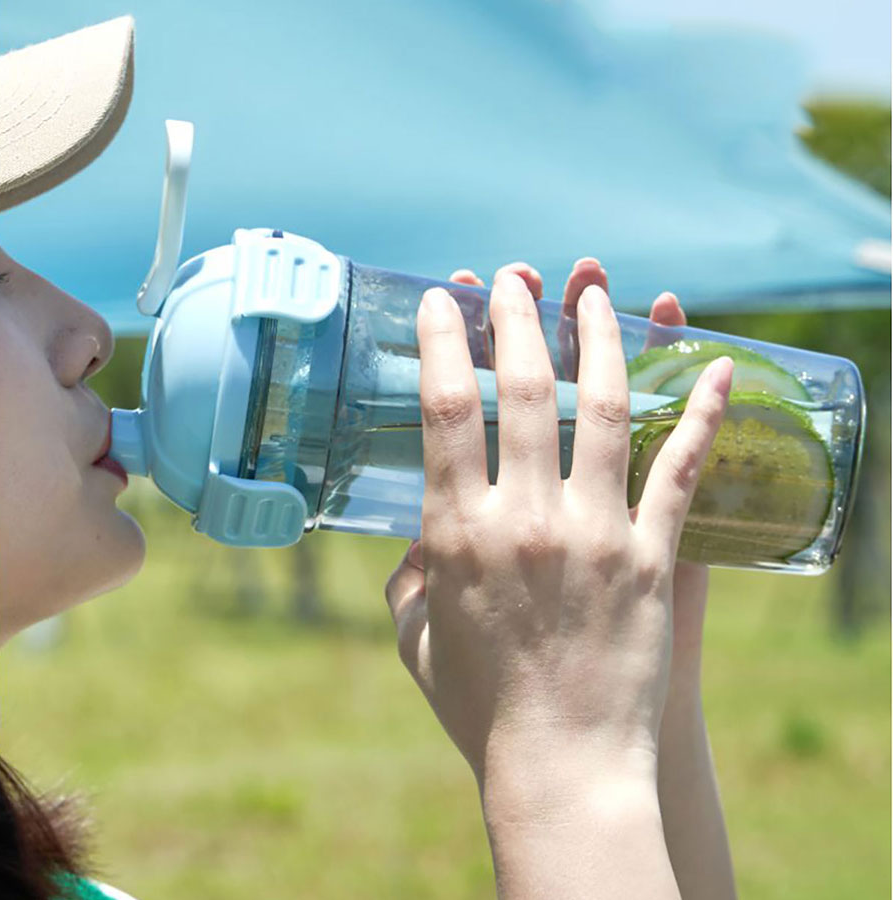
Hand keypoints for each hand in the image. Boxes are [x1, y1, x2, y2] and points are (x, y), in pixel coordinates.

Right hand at [384, 260, 731, 787]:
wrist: (563, 766)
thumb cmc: (480, 705)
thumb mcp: (417, 636)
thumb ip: (409, 575)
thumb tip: (417, 536)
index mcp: (457, 534)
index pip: (446, 410)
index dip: (446, 342)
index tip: (445, 300)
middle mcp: (525, 520)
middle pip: (526, 390)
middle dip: (517, 318)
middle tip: (512, 277)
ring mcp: (595, 533)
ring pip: (604, 409)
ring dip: (601, 337)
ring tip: (595, 288)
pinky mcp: (653, 558)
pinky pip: (682, 470)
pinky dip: (702, 411)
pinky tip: (716, 361)